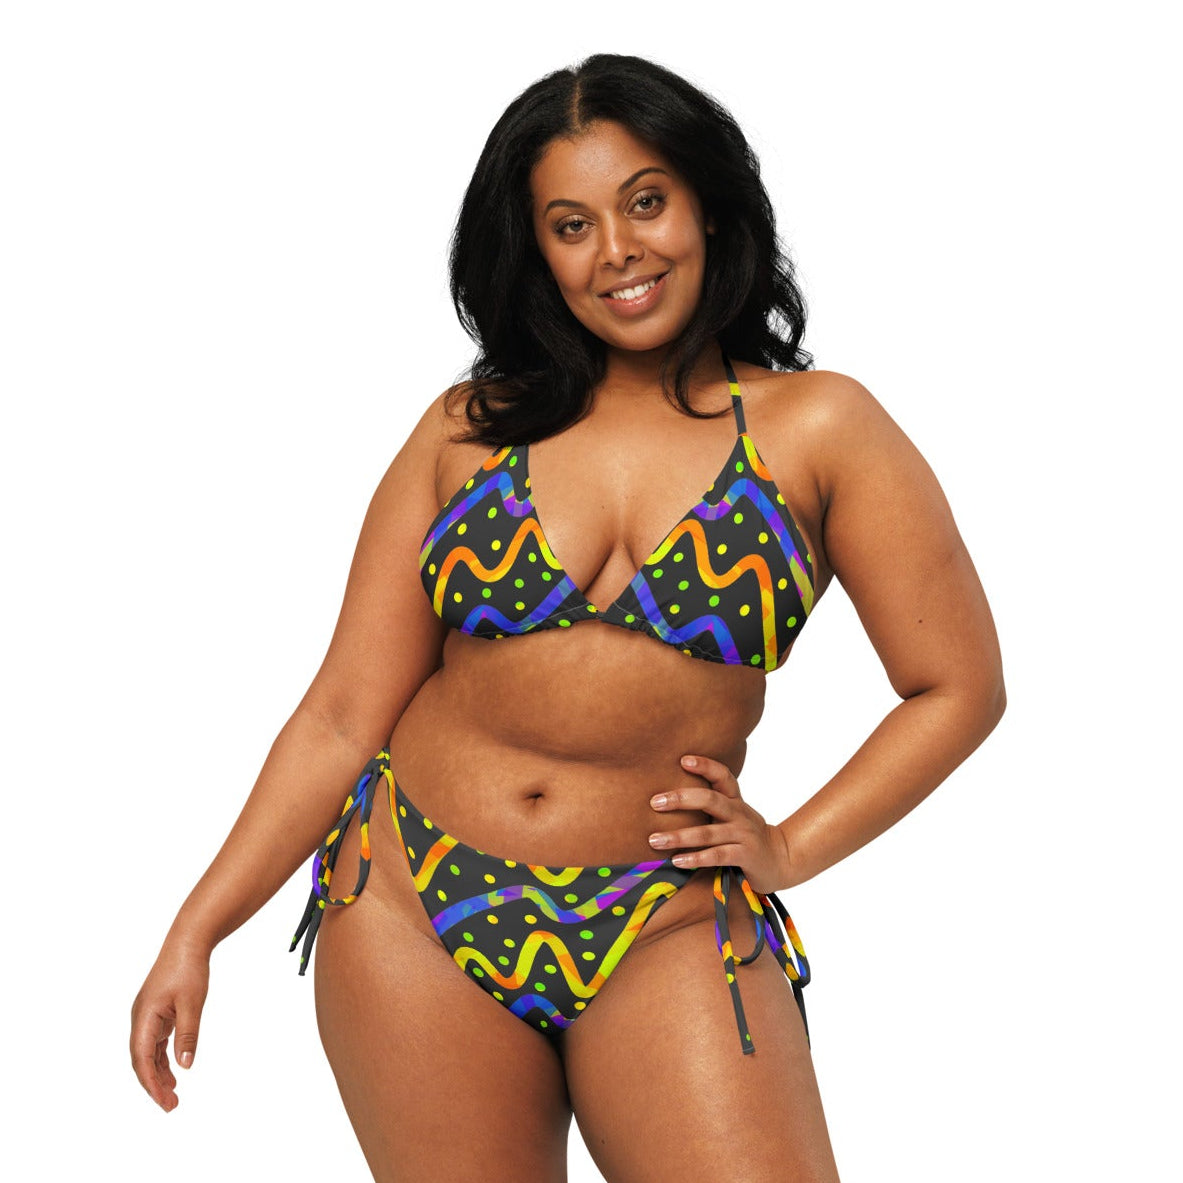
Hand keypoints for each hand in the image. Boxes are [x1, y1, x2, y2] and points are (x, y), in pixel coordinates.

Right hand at [130, 940, 209, 1111]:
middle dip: (153, 1084)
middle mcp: (140, 1019)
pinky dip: (162, 1058)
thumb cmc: (189, 969)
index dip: (151, 1084)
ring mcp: (147, 1015)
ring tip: (173, 1094)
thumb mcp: (192, 1003)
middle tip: (171, 1106)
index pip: (142, 1060)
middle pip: (141, 1060)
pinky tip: (174, 1070)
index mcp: (144, 1017)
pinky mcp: (156, 1012)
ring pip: (147, 1053)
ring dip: (158, 1073)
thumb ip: (187, 1034)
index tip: (164, 1101)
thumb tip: (185, 1066)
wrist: (188, 941)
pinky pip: (155, 1042)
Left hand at [648, 754, 791, 893]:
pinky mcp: (746, 856)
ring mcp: (744, 834)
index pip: (722, 776)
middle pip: (710, 800)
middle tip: (655, 802)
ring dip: (679, 836)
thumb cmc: (746, 836)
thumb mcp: (732, 816)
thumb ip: (710, 806)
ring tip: (655, 840)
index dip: (705, 765)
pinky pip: (717, 855)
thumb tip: (668, 798)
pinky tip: (677, 860)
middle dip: (681, 799)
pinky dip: (696, 858)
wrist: (781, 860)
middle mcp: (740, 813)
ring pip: (708, 832)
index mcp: (735, 800)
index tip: (683, 760)